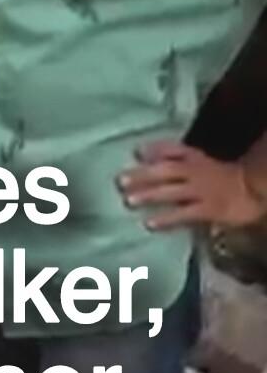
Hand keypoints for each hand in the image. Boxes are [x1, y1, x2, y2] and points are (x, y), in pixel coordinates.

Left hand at [118, 141, 266, 231]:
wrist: (251, 190)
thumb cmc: (220, 176)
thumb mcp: (197, 159)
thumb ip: (171, 153)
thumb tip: (139, 149)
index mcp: (194, 157)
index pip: (173, 149)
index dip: (155, 149)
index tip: (136, 151)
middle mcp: (196, 171)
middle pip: (166, 171)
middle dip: (143, 175)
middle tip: (121, 181)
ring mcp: (201, 191)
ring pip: (172, 191)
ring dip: (150, 195)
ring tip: (129, 200)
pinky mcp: (208, 209)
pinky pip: (184, 214)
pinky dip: (166, 218)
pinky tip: (150, 224)